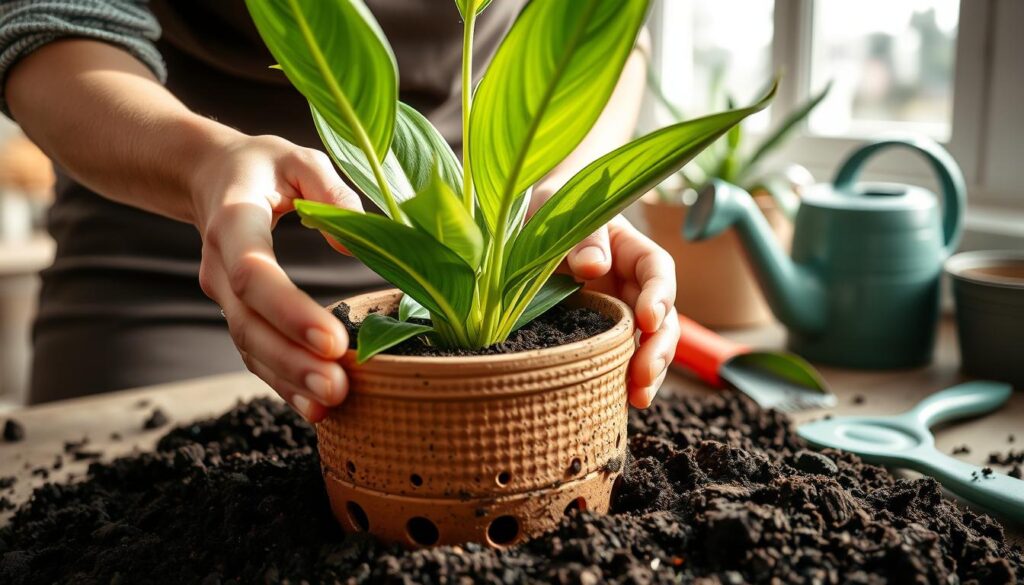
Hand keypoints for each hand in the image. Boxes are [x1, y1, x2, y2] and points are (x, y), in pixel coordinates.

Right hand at [191, 131, 360, 421]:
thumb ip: (328, 188)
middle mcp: (219, 266)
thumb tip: (355, 239)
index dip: (290, 310)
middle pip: (249, 325)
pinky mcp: (238, 313)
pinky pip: (255, 355)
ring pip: (249, 348)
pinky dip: (282, 383)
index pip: (253, 274)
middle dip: (292, 361)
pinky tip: (315, 407)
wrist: (210, 177)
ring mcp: (223, 296)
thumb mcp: (299, 158)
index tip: (334, 340)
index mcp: (234, 222)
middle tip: (338, 388)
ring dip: (288, 381)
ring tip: (333, 404)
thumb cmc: (264, 166)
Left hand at [540, 203, 677, 408]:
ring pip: (645, 345)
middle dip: (659, 347)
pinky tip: (616, 402)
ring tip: (638, 398)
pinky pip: (616, 359)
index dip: (659, 295)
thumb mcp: (558, 213)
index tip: (648, 318)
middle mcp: (630, 284)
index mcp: (628, 249)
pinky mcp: (596, 334)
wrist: (524, 227)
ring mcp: (616, 312)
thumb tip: (595, 267)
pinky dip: (620, 380)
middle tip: (644, 373)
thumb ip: (580, 237)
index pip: (657, 270)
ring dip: (648, 372)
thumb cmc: (547, 211)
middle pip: (661, 317)